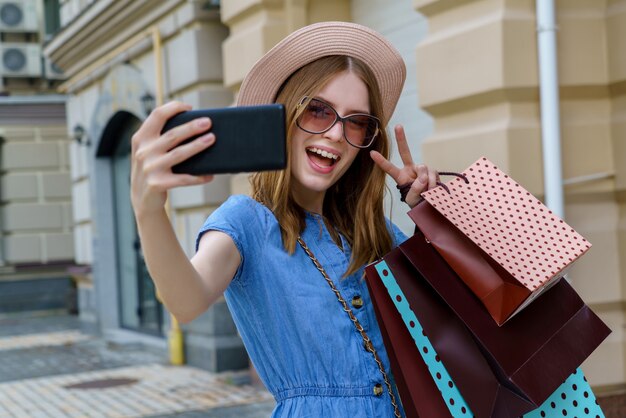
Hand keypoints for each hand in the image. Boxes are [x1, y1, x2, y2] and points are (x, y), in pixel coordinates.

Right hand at [131, 101, 215, 216]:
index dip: (173, 108)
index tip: (190, 107)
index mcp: (141, 138)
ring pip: (179, 154)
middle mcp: (143, 151)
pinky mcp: (157, 184)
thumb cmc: (152, 169)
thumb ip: (161, 137)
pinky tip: (209, 175)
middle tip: (208, 122)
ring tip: (212, 139)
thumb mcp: (148, 151)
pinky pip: (182, 179)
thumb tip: (193, 125)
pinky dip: (197, 177)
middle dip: (192, 127)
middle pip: (172, 135)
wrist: (142, 200)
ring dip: (197, 146)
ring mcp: (150, 168)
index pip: (157, 115)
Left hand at [370, 124, 438, 207]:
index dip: (381, 161)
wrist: (430, 204)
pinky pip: (433, 173)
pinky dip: (433, 182)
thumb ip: (415, 189)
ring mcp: (422, 169)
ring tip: (426, 191)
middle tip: (398, 126)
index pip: (389, 168)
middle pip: (405, 152)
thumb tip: (423, 177)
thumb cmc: (418, 202)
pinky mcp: (432, 171)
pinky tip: (432, 189)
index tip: (371, 153)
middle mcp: (410, 169)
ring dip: (426, 181)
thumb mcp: (412, 200)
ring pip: (422, 168)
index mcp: (401, 176)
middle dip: (401, 138)